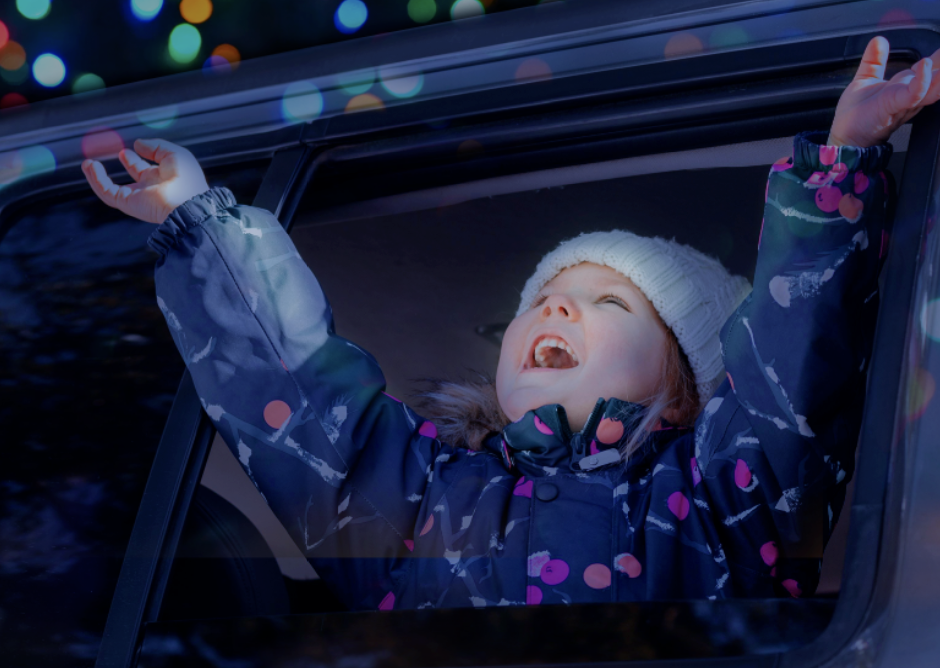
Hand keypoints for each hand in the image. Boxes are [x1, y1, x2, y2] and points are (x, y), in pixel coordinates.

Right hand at [81, 138, 209, 224]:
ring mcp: (137, 197)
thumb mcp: (174, 154)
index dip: (133, 160)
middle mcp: (149, 189)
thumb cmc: (186, 179)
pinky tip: (90, 166)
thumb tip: (137, 144)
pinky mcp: (128, 203)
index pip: (144, 170)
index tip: (126, 151)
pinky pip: (107, 192)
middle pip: (132, 179)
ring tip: (88, 163)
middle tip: (116, 154)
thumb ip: (155, 146)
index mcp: (162, 178)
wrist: (187, 202)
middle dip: (125, 165)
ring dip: (98, 176)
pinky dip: (95, 180)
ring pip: (112, 188)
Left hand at [829, 36, 939, 147]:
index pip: (930, 68)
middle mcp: (910, 93)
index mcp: (905, 86)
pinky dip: (922, 80)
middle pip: (937, 77)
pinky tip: (925, 66)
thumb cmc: (855, 116)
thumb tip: (879, 39)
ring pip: (933, 85)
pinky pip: (913, 93)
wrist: (845, 138)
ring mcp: (904, 100)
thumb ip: (873, 60)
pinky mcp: (894, 106)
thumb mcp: (865, 80)